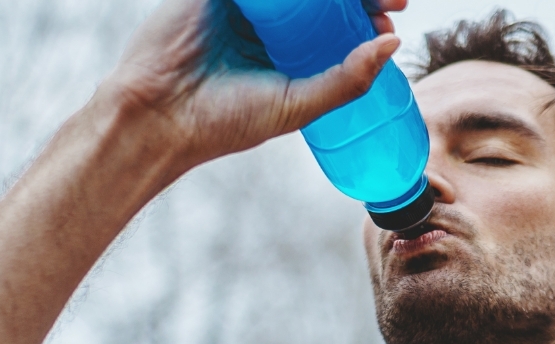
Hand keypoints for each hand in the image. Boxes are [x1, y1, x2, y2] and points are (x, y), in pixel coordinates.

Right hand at [101, 0, 407, 172]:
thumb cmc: (227, 121)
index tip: (395, 15)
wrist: (159, 115)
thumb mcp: (298, 105)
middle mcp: (270, 23)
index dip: (368, 13)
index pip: (337, 22)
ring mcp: (245, 3)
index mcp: (290, 51)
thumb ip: (346, 80)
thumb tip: (392, 46)